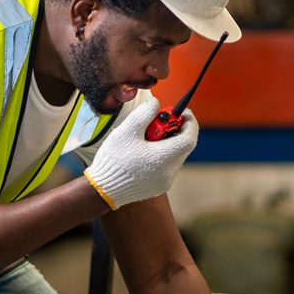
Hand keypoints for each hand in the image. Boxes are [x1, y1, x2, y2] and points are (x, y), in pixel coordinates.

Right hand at [84, 95, 198, 208]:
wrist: (103, 189)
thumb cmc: (114, 160)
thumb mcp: (126, 131)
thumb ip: (144, 114)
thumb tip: (156, 103)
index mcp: (163, 158)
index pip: (190, 138)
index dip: (190, 123)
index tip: (181, 112)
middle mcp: (169, 172)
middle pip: (184, 146)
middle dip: (177, 130)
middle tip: (162, 121)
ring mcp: (166, 181)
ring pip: (176, 156)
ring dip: (169, 142)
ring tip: (148, 136)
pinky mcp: (160, 186)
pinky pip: (169, 166)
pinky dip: (163, 154)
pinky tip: (145, 151)